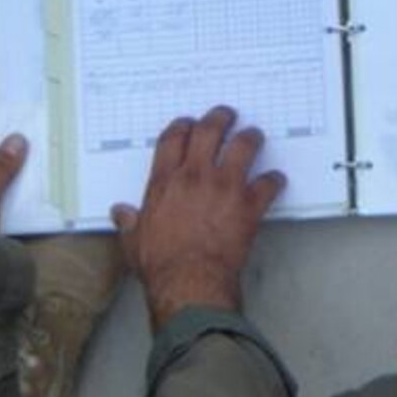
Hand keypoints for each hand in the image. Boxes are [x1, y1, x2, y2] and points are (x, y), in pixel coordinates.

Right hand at [111, 106, 284, 328]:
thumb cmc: (160, 263)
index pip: (173, 139)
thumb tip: (120, 213)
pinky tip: (275, 180)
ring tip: (254, 135)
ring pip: (243, 146)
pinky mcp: (248, 205)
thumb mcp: (134, 240)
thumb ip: (129, 221)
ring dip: (251, 138)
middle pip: (209, 131)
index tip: (189, 123)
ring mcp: (225, 187)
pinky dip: (274, 180)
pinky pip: (267, 184)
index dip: (182, 125)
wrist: (188, 281)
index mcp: (165, 181)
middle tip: (227, 115)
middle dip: (220, 118)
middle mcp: (195, 176)